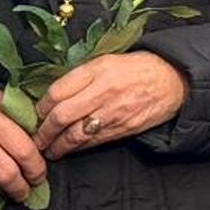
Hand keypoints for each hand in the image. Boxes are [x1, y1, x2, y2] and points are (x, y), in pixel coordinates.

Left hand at [33, 52, 188, 160]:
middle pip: (61, 116)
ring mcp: (114, 112)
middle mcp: (104, 90)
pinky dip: (76, 148)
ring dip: (56, 146)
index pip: (57, 91)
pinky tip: (69, 149)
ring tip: (48, 149)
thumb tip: (54, 95)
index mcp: (98, 69)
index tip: (35, 114)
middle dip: (43, 132)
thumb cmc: (139, 67)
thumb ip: (82, 76)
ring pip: (74, 135)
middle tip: (35, 138)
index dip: (40, 107)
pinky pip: (92, 142)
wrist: (174, 79)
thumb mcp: (109, 60)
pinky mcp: (123, 129)